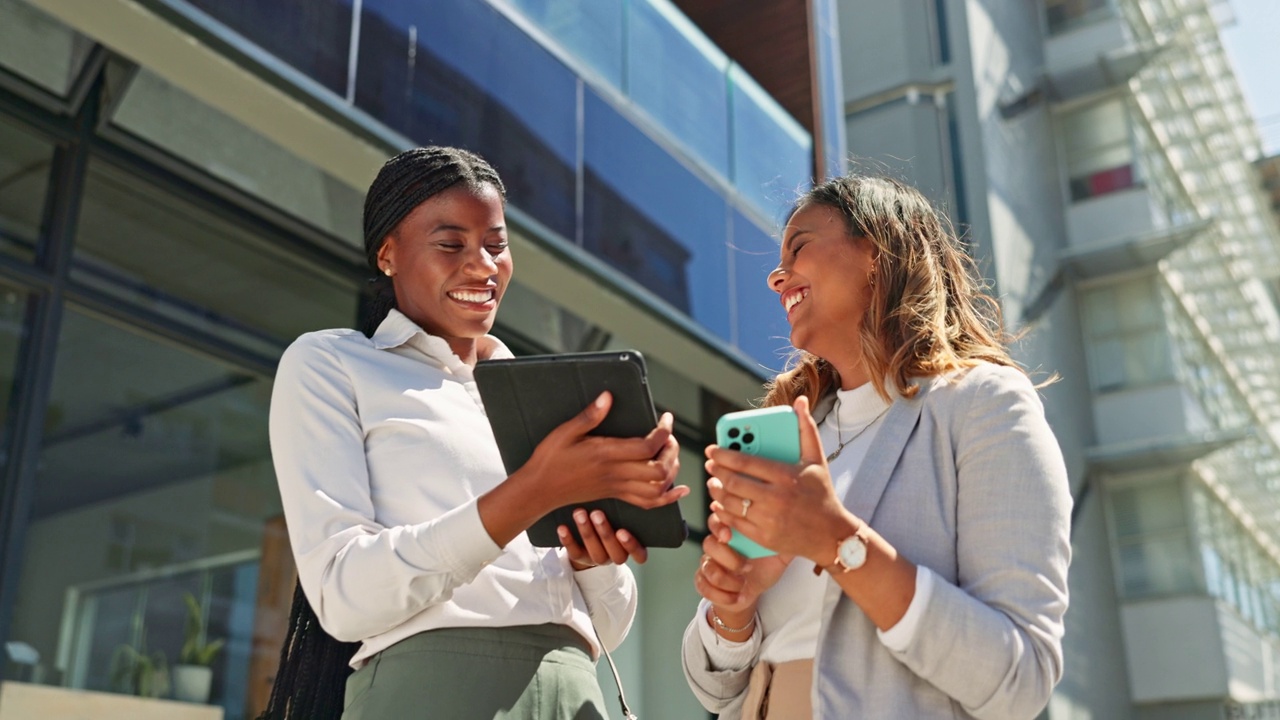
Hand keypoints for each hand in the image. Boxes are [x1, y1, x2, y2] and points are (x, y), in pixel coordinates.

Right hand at [519, 392, 688, 512]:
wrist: (539, 490)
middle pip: (659, 469)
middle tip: (668, 436)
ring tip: (669, 454)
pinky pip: (648, 503)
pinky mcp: (616, 496)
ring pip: (657, 488)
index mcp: (606, 454)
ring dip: (671, 471)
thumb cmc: (550, 459)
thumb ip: (590, 416)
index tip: (665, 417)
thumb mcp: (565, 432)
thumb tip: (608, 397)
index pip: (647, 446)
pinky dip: (667, 498)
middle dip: (671, 450)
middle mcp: (615, 474)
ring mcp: (617, 487)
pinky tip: (679, 490)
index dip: (663, 431)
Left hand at [560, 508, 648, 568]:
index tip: (622, 531)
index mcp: (632, 547)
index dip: (631, 545)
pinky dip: (568, 540)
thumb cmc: (613, 517)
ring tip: (579, 513)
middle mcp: (617, 555)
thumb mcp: (622, 514)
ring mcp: (599, 558)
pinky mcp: (581, 558)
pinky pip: (575, 554)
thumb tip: (624, 486)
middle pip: (616, 552)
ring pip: (596, 553)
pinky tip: (562, 527)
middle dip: (605, 532)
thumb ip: (626, 508)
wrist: (590, 533)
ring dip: (587, 532)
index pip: (639, 555)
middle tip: (597, 513)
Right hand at [693, 513, 790, 615]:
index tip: (729, 536)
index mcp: (732, 534)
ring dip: (728, 580)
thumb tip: (799, 530)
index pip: (718, 521)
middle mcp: (717, 547)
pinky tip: (736, 597)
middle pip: (709, 544)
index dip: (720, 526)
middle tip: (743, 566)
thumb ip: (784, 542)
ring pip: (708, 568)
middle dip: (725, 555)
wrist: (752, 591)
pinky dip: (722, 595)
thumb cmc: (763, 569)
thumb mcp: (777, 555)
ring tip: (743, 584)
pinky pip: (704, 587)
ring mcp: (708, 565)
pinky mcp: (704, 582)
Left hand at [704, 396, 855, 564]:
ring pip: (731, 502)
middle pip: (734, 482)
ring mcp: (769, 520)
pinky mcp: (764, 537)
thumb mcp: (817, 460)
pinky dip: (724, 512)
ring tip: (714, 482)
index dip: (723, 454)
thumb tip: (800, 402)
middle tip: (710, 465)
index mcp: (786, 476)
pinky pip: (735, 522)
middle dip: (717, 472)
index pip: (745, 462)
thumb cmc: (822, 493)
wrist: (832, 535)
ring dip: (717, 491)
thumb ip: (806, 429)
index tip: (711, 450)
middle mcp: (776, 498)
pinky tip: (721, 503)